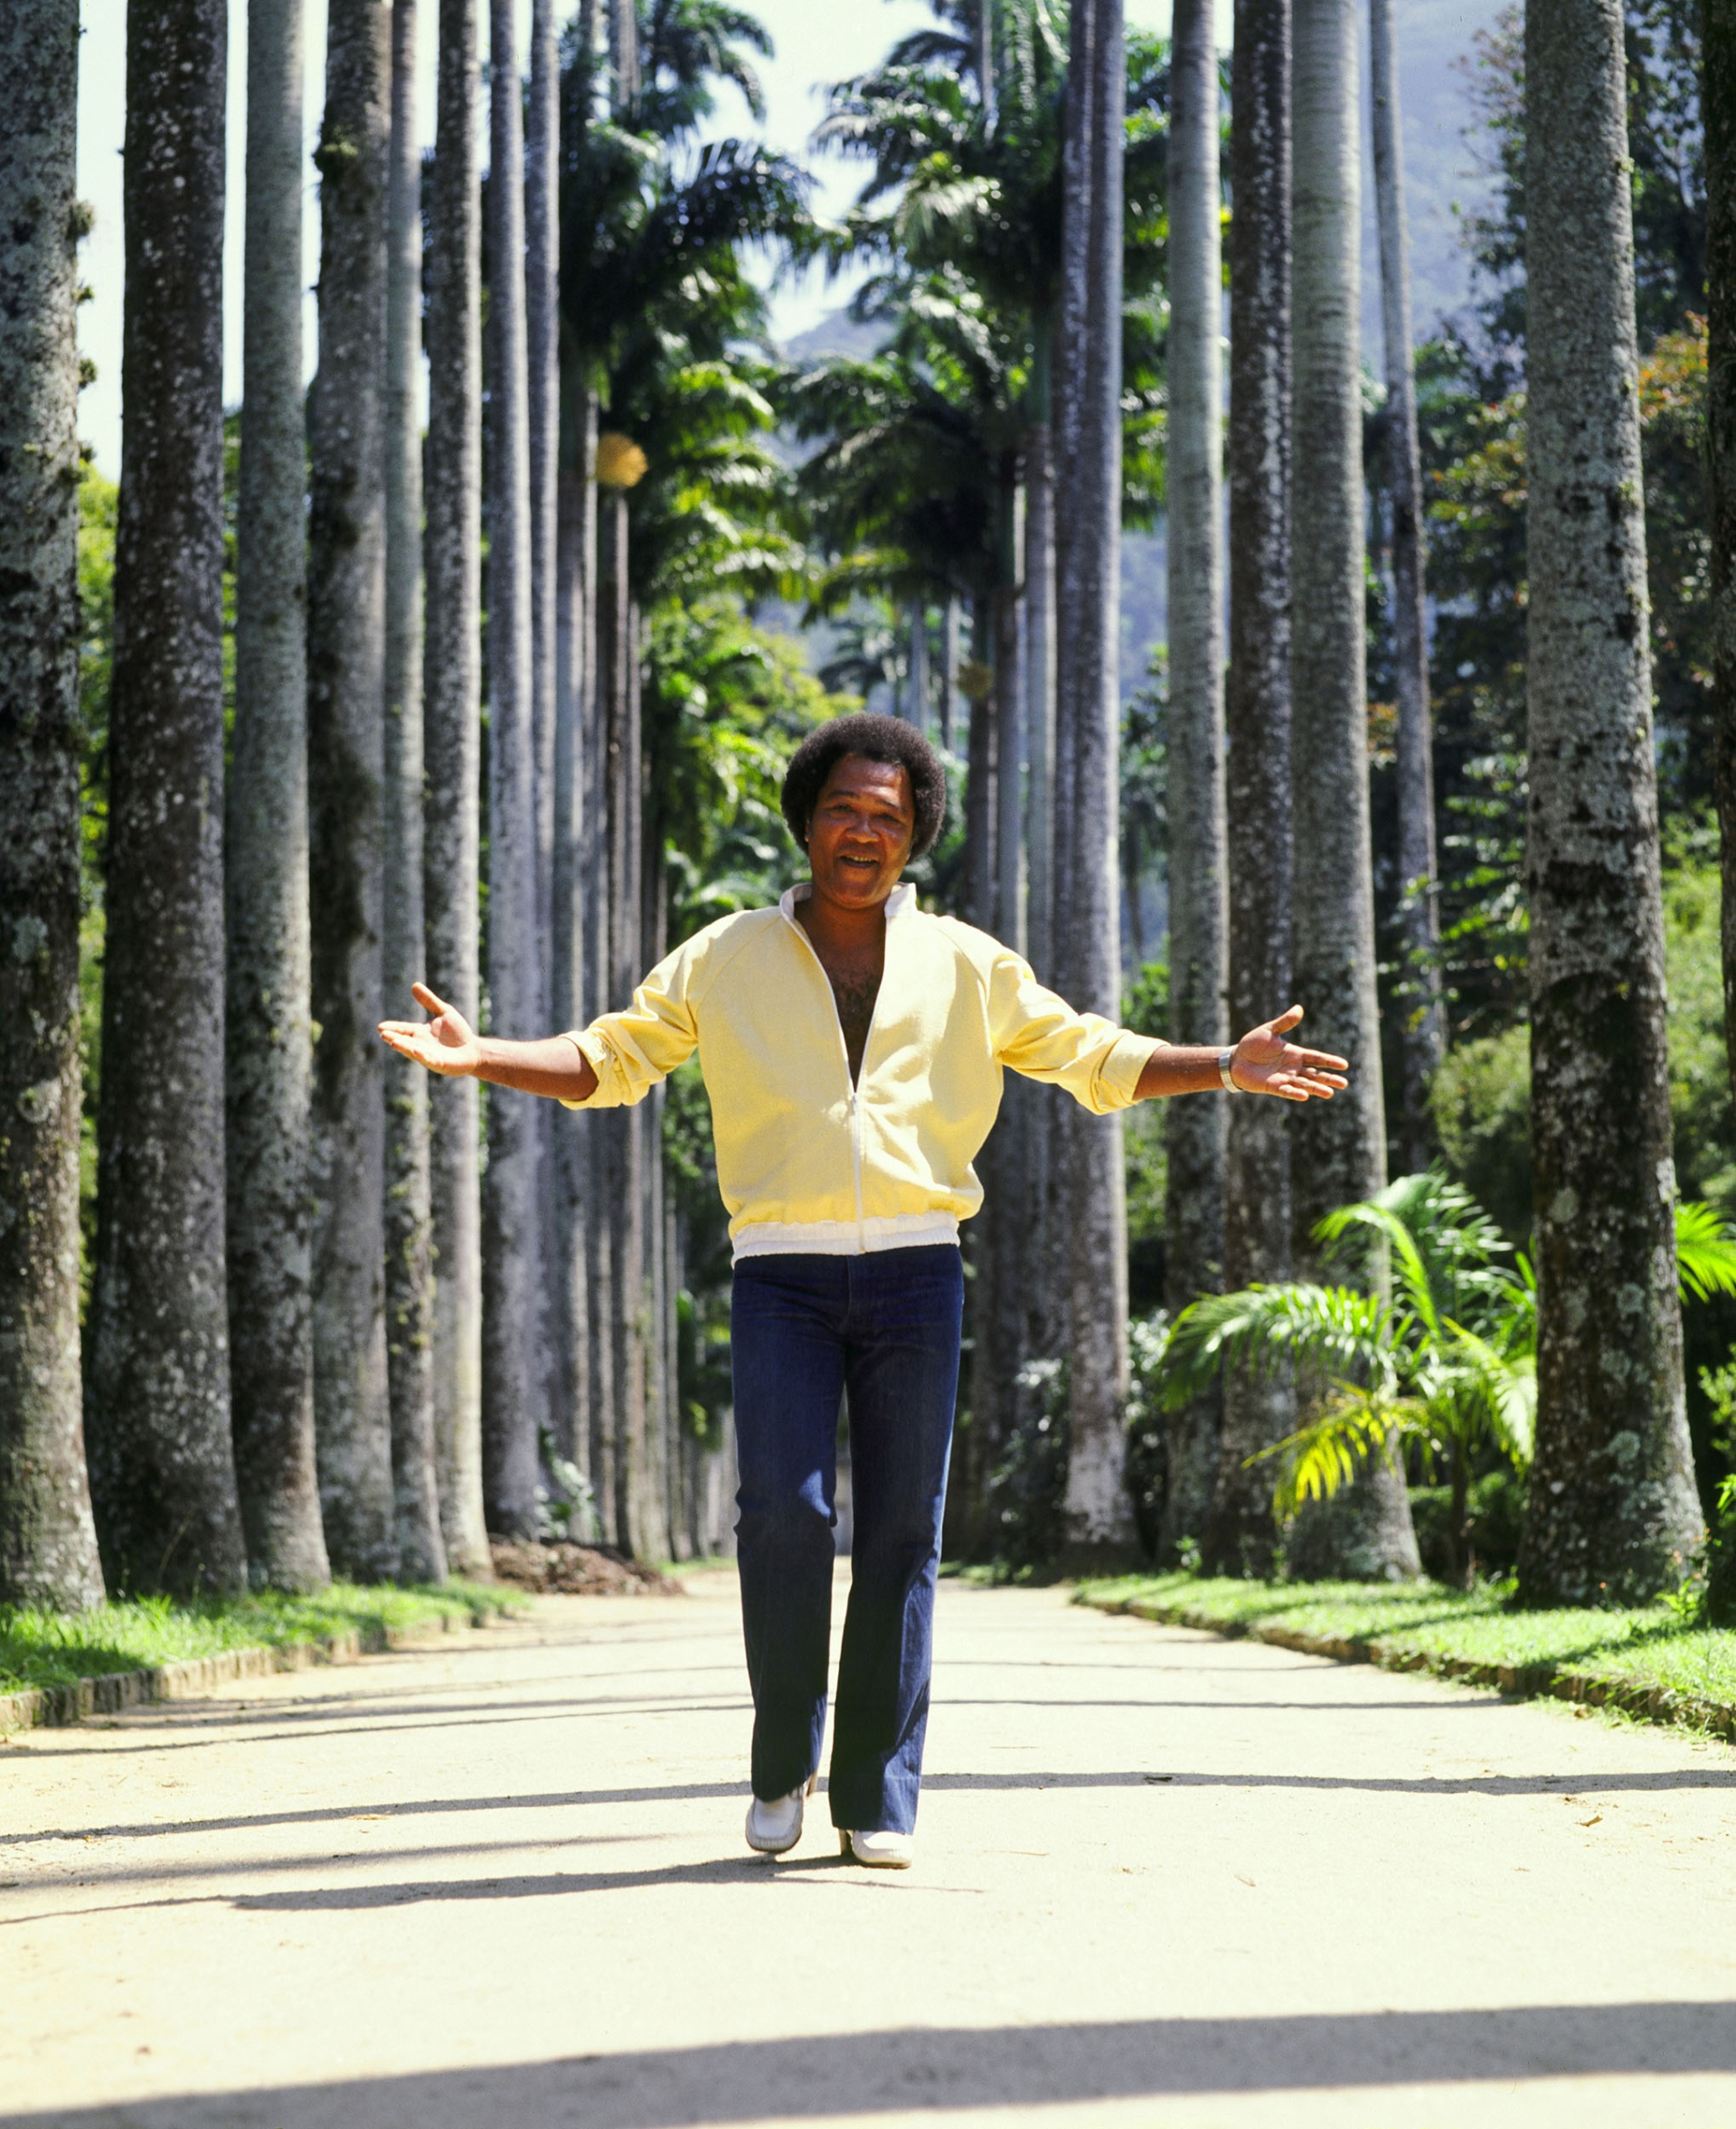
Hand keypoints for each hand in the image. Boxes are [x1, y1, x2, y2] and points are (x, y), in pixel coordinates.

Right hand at [379, 982, 482, 1076]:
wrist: (474, 1050)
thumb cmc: (458, 1033)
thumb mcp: (444, 1012)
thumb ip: (429, 1001)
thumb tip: (414, 985)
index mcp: (420, 1033)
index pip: (404, 1029)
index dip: (393, 1028)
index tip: (380, 1027)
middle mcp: (422, 1045)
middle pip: (405, 1041)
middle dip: (395, 1038)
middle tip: (383, 1034)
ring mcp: (430, 1055)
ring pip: (414, 1051)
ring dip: (405, 1047)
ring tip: (394, 1043)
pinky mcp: (440, 1063)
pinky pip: (430, 1060)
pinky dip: (423, 1056)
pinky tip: (418, 1052)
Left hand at [1231, 1006, 1347, 1101]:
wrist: (1236, 1059)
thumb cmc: (1253, 1045)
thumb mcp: (1269, 1031)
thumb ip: (1284, 1022)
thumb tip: (1299, 1008)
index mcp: (1295, 1054)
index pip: (1317, 1058)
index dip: (1330, 1061)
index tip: (1344, 1065)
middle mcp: (1293, 1068)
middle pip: (1315, 1074)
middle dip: (1329, 1079)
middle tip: (1344, 1084)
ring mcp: (1284, 1078)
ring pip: (1304, 1084)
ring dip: (1316, 1089)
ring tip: (1329, 1093)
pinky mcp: (1273, 1086)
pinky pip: (1286, 1090)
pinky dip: (1295, 1093)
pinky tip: (1305, 1096)